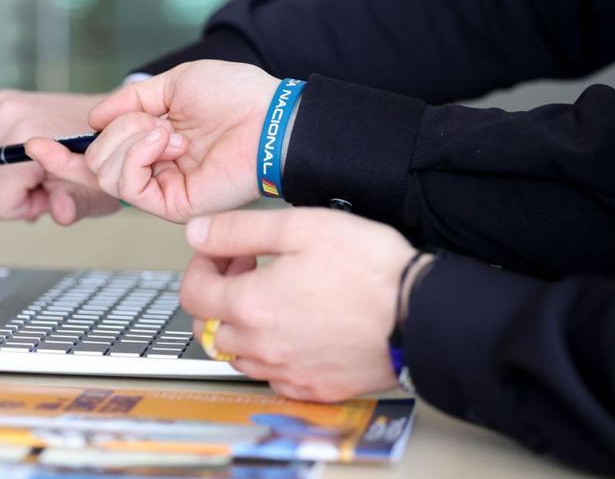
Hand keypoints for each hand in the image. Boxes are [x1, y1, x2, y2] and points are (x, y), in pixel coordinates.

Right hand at [0, 91, 119, 223]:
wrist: (118, 122)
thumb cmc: (105, 159)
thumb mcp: (96, 193)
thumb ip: (72, 207)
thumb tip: (57, 211)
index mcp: (28, 139)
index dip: (18, 211)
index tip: (45, 199)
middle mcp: (6, 117)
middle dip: (4, 200)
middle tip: (39, 188)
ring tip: (27, 175)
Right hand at [27, 60, 277, 222]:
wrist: (270, 117)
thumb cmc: (234, 95)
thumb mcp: (173, 84)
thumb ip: (129, 101)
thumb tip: (92, 120)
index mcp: (150, 143)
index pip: (95, 157)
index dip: (61, 155)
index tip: (34, 143)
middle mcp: (151, 170)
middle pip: (93, 163)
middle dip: (115, 133)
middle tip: (154, 121)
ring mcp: (161, 189)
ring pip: (104, 174)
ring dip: (129, 142)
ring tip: (167, 131)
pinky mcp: (171, 206)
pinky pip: (127, 186)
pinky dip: (137, 157)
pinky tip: (165, 143)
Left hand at [180, 208, 413, 401]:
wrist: (421, 315)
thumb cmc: (369, 268)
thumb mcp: (300, 226)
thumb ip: (238, 230)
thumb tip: (197, 233)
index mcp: (251, 305)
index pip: (193, 293)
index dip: (201, 266)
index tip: (223, 253)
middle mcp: (262, 347)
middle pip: (210, 329)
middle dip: (219, 295)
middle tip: (248, 270)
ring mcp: (288, 372)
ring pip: (239, 356)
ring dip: (242, 326)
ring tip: (274, 297)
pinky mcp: (315, 388)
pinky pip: (274, 376)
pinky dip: (272, 353)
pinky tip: (296, 329)